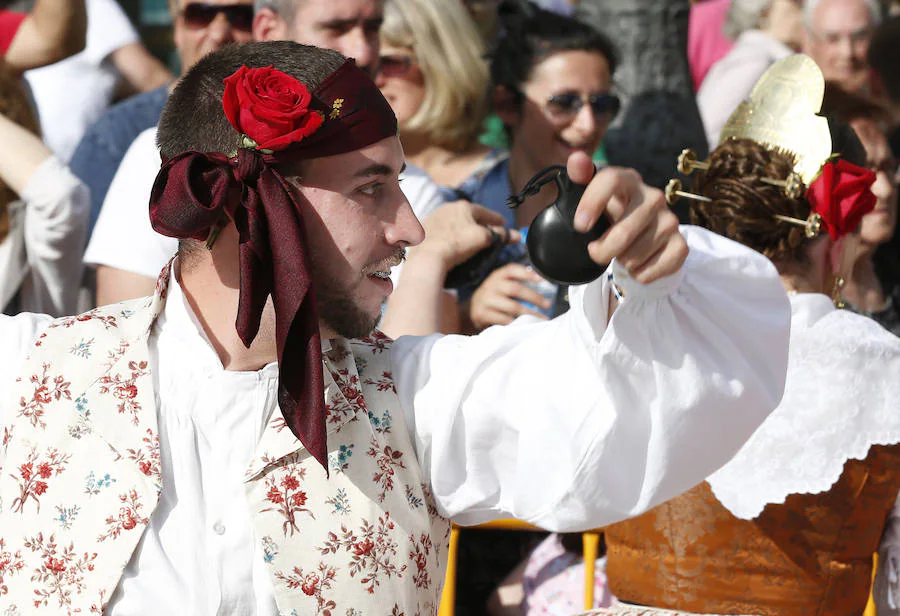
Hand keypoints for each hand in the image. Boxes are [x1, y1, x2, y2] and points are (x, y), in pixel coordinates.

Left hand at [413, 200, 517, 270]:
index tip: (502, 223)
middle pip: (468, 215)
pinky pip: (442, 229)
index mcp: (463, 207)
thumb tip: (516, 235)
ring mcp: (434, 217)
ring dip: (462, 228)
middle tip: (487, 231)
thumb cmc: (457, 245)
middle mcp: (447, 207)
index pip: (485, 212)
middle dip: (478, 222)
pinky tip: (451, 242)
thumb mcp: (483, 239)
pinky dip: (449, 234)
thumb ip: (500, 235)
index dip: (496, 219)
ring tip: (468, 238)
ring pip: (454, 221)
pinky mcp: (424, 229)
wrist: (428, 256)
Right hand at [463, 263, 552, 330]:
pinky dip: (516, 323)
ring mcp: (486, 299)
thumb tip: (543, 282)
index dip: (527, 273)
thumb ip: (517, 281)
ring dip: (529, 313)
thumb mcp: (503, 284)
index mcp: (498, 275)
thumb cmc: (495, 295)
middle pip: (515, 289)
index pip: (512, 269)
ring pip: (512, 306)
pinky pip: (503, 319)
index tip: (541, 279)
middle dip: (534, 297)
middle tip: (547, 304)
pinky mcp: (482, 313)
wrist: (473, 308)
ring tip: (540, 318)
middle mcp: (491, 285)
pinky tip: (524, 325)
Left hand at [568, 152, 687, 283]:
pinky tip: (637, 262)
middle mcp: (653, 197)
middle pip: (623, 233)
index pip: (611, 180)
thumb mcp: (592, 195)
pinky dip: (637, 275)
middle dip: (602, 251)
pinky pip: (649, 272)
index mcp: (628, 180)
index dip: (592, 202)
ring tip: (622, 251)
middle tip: (595, 251)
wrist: (642, 232)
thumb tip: (577, 159)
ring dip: (620, 262)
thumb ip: (580, 177)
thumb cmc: (611, 211)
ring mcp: (670, 221)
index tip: (580, 226)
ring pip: (634, 257)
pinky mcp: (680, 245)